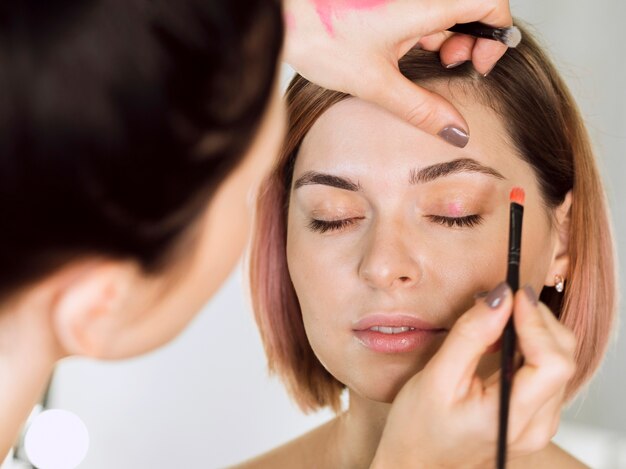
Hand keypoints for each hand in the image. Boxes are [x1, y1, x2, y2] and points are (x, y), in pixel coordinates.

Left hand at [283, 0, 512, 147]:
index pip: (490, 4)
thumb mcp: (375, 82)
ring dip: (444, 39)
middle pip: (469, 9)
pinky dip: (422, 34)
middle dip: (469, 41)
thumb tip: (456, 131)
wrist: (279, 12)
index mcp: (427, 3)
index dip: (495, 35)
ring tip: (424, 65)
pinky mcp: (388, 4)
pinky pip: (419, 14)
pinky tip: (402, 55)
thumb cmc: (320, 35)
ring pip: (443, 13)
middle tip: (452, 67)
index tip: (478, 65)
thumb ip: (420, 108)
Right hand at [371, 283, 576, 467]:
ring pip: (558, 364)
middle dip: (537, 320)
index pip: (553, 362)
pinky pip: (546, 374)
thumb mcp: (436, 378)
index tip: (512, 294)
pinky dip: (530, 347)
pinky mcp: (532, 419)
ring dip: (535, 331)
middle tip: (503, 299)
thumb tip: (499, 298)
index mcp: (512, 418)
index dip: (537, 321)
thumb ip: (470, 336)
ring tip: (499, 317)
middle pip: (562, 358)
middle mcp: (536, 426)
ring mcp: (538, 425)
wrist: (416, 466)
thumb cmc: (418, 430)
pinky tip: (504, 339)